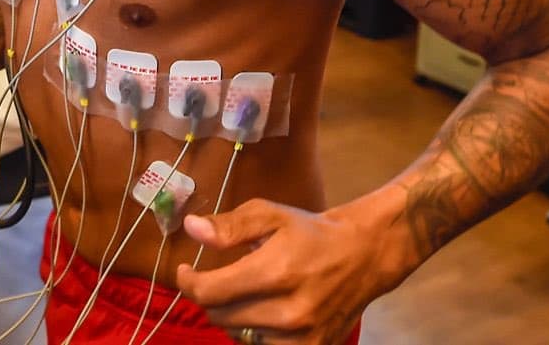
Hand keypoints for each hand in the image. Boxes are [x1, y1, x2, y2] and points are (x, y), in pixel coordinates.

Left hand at [177, 199, 401, 343]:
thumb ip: (229, 225)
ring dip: (231, 316)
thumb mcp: (270, 215)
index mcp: (274, 273)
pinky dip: (254, 334)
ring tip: (242, 295)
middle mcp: (287, 312)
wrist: (363, 256)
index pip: (209, 292)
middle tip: (216, 280)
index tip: (185, 272)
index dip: (187, 282)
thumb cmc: (310, 233)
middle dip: (209, 297)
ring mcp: (301, 337)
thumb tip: (192, 230)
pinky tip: (261, 314)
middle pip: (220, 316)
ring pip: (238, 335)